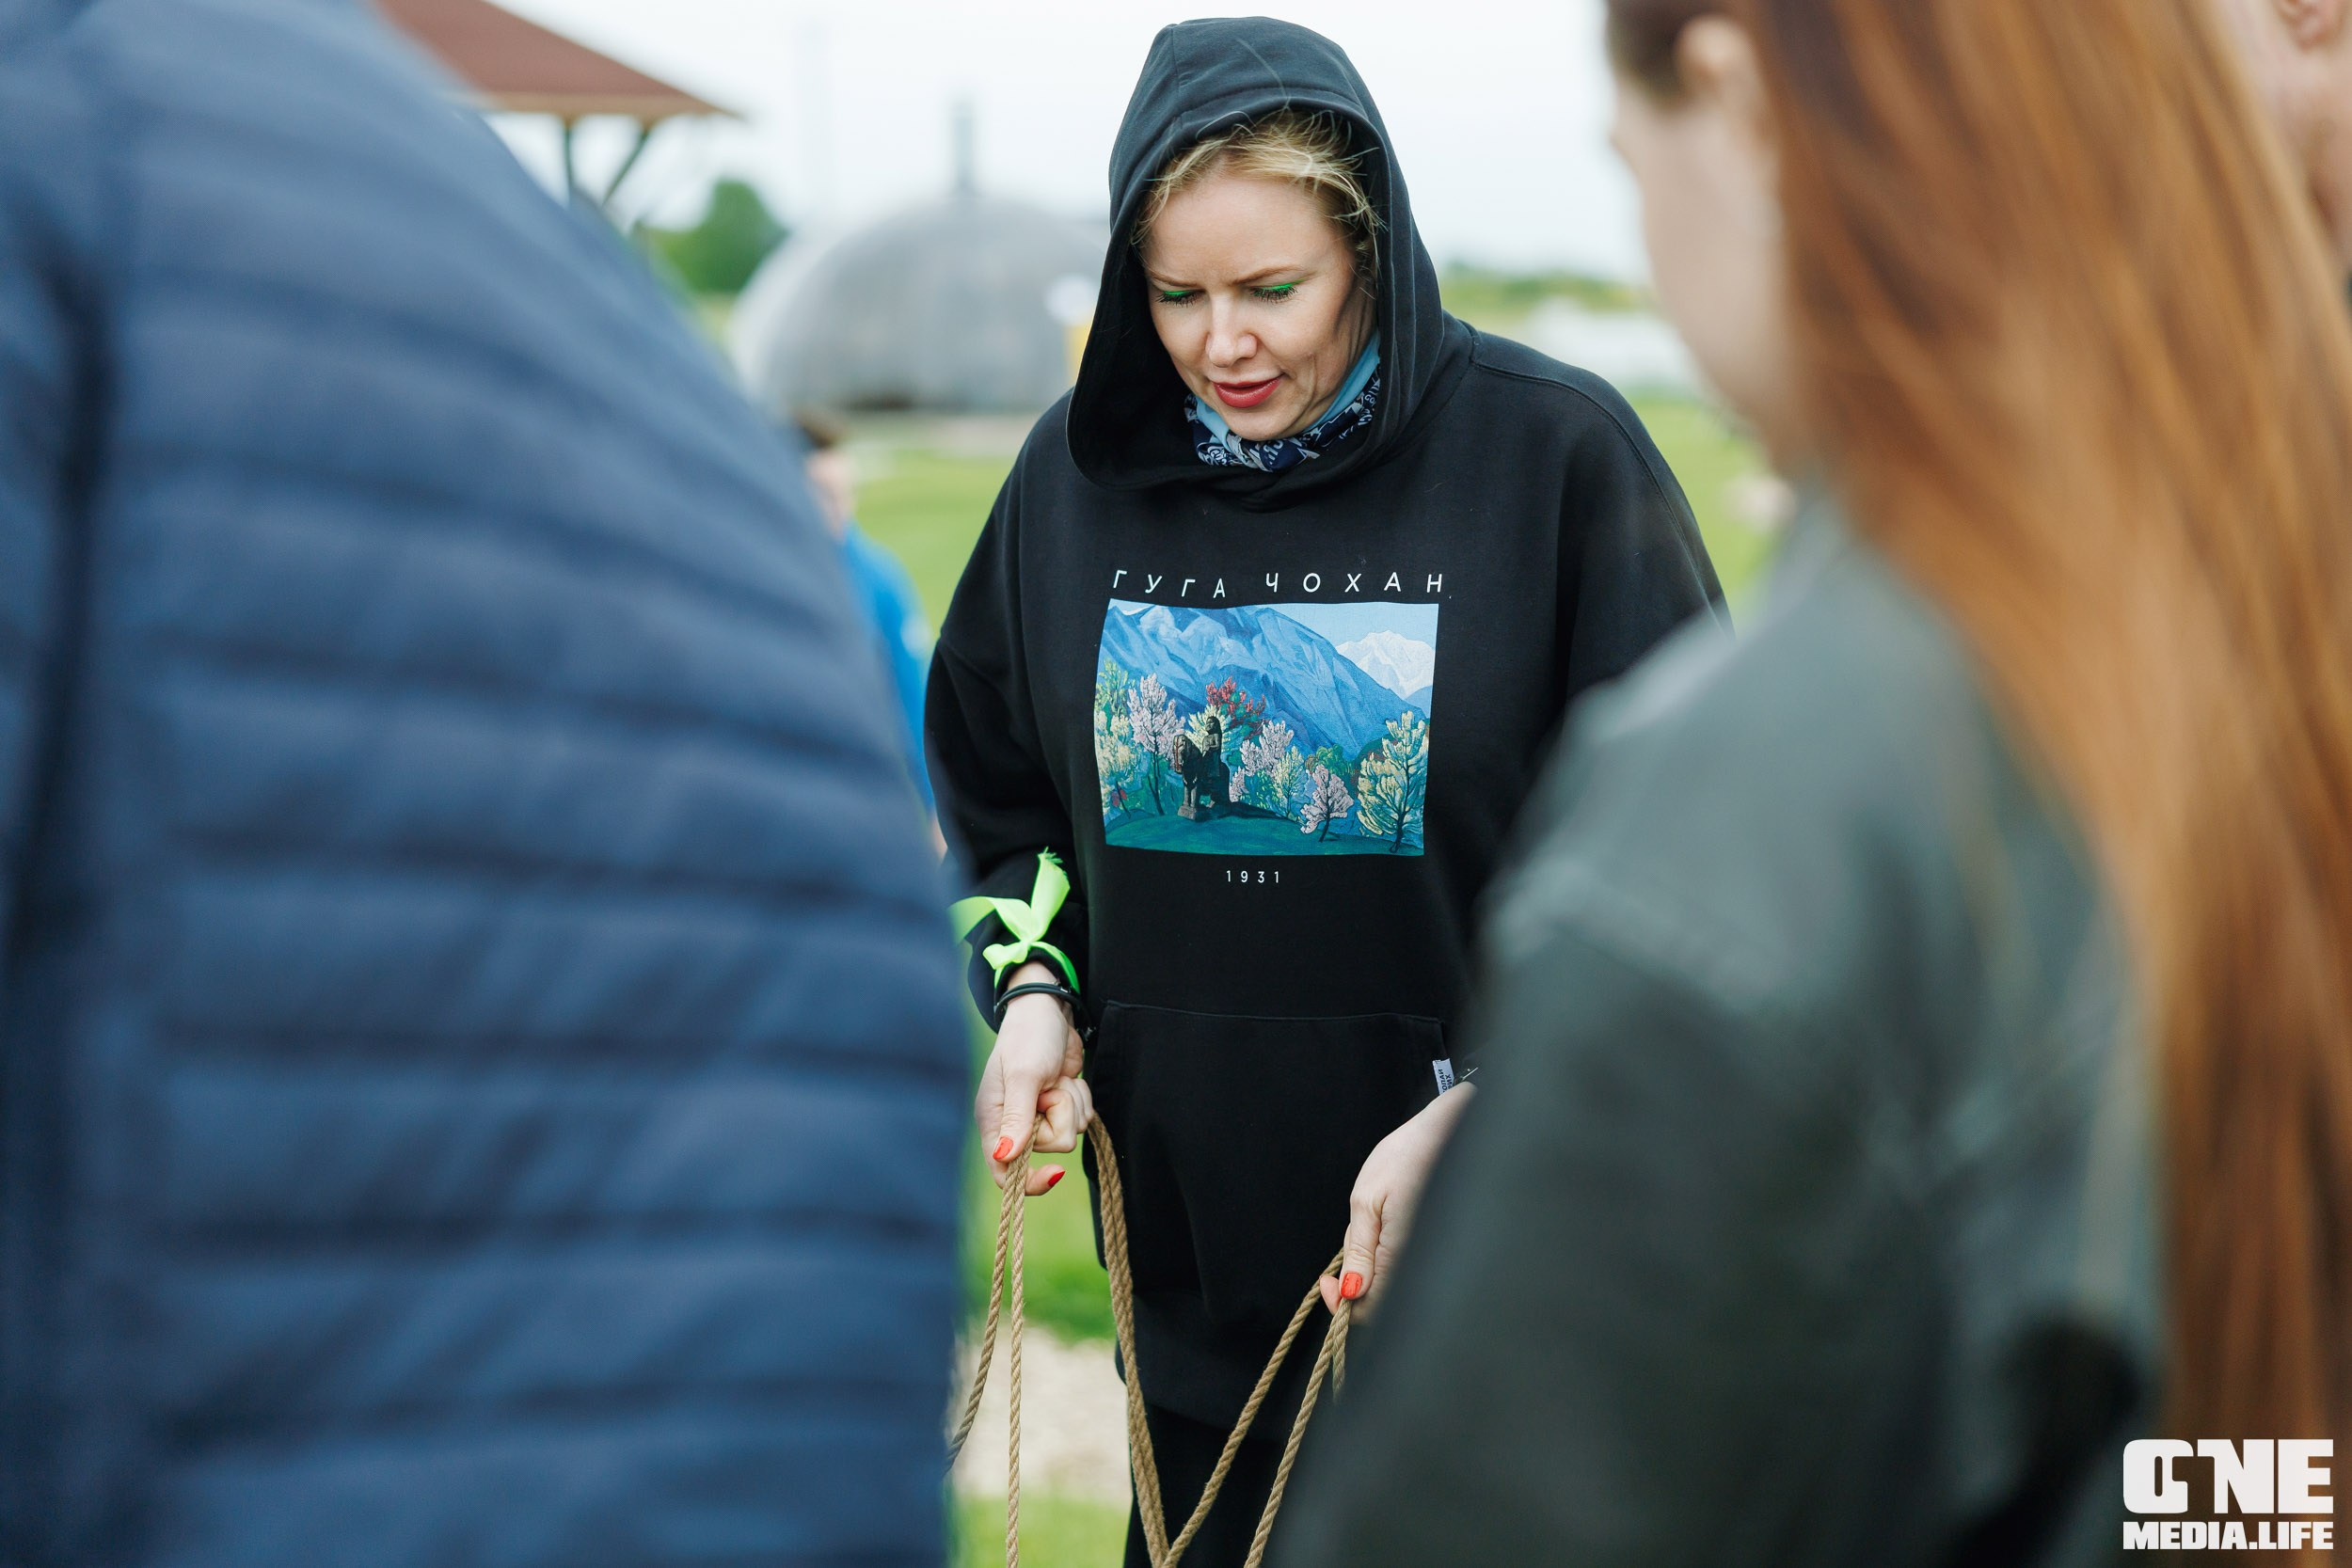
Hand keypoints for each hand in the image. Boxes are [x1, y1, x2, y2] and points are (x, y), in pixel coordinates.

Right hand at [974, 961, 1091, 1195]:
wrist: (1049, 1010)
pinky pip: (1082, 1119)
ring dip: (1072, 1103)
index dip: (1029, 1181)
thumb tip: (1005, 1157)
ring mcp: (1039, 1116)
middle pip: (1049, 1148)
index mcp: (994, 1120)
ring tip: (1056, 1079)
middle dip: (1059, 1115)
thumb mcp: (1024, 1075)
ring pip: (1070, 1133)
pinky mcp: (1060, 1106)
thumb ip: (1017, 1117)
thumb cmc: (1028, 1037)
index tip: (1057, 1174)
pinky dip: (1081, 1098)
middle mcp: (1014, 1124)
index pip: (1004, 1170)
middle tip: (1049, 1087)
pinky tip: (1067, 1078)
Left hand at [1320, 1084, 1476, 1316]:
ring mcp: (1428, 1254)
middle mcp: (1421, 1262)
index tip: (1327, 1283)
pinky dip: (1385, 1255)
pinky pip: (1403, 1264)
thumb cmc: (1406, 1157)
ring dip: (1370, 1266)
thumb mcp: (1367, 1201)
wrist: (1446, 1131)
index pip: (1370, 1309)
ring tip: (1369, 1226)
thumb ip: (1360, 1251)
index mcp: (1402, 1256)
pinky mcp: (1431, 1244)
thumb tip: (1351, 1292)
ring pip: (1392, 1282)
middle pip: (1382, 1300)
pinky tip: (1384, 1226)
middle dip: (1355, 1282)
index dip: (1343, 1305)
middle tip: (1346, 1248)